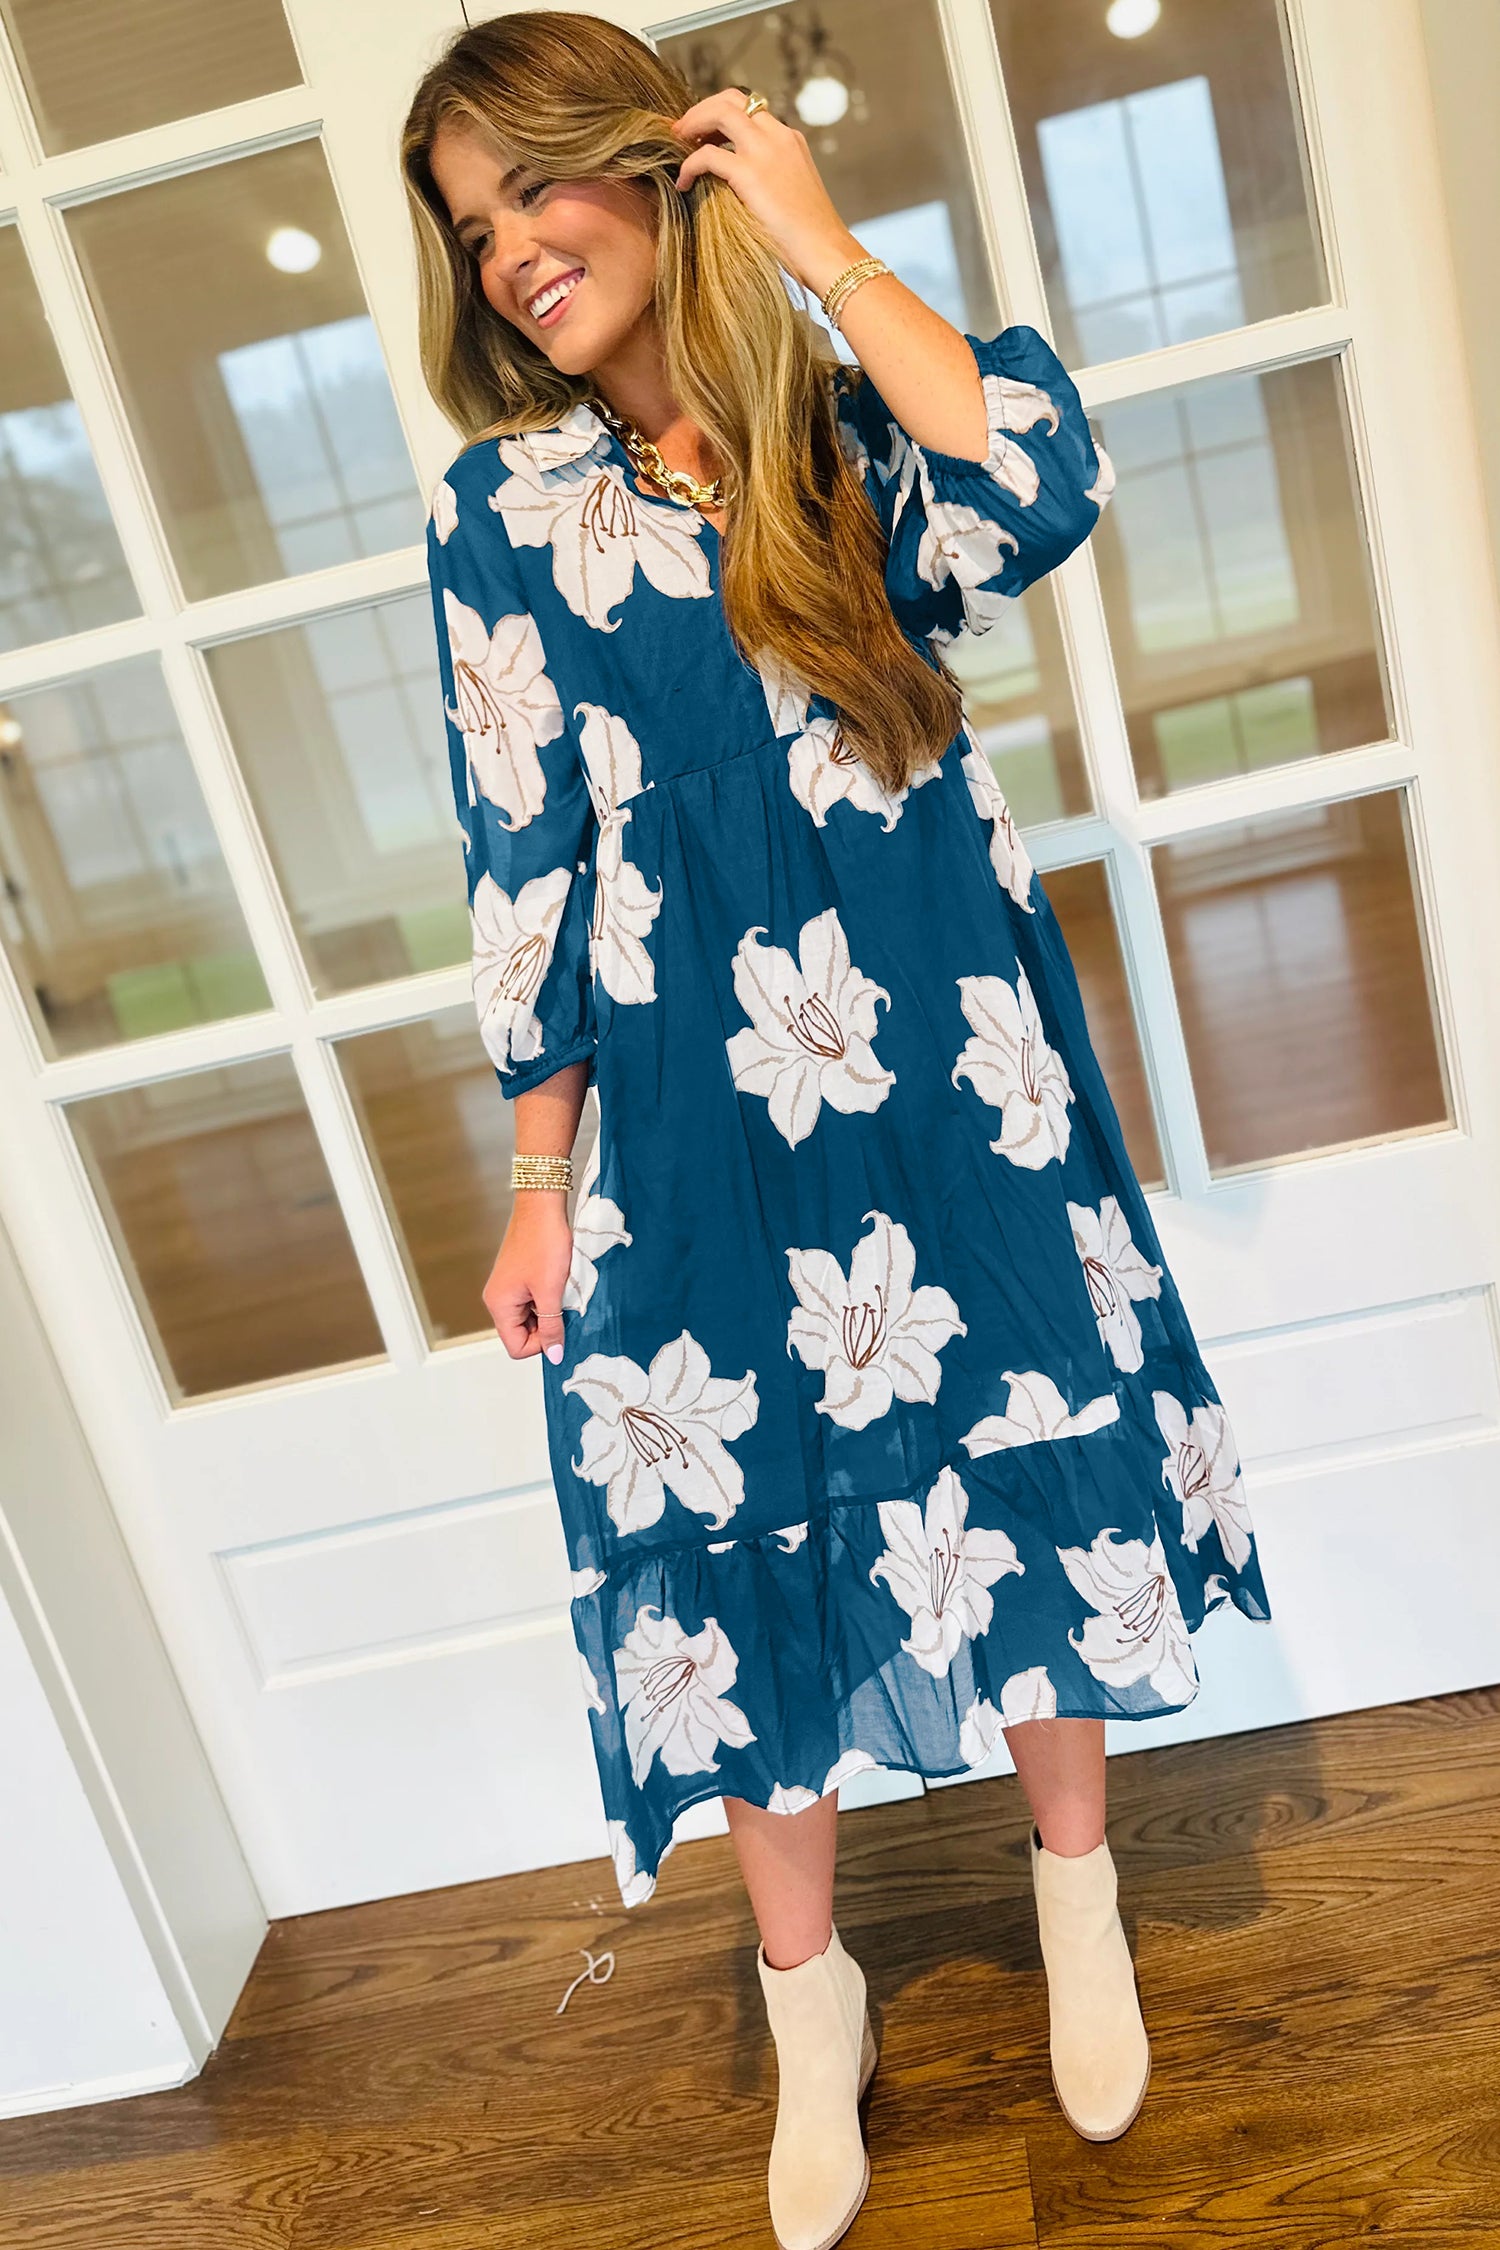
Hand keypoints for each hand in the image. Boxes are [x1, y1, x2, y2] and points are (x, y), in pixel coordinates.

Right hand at [483, 1195, 572, 1362]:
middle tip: (564, 1307)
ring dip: (549, 1311)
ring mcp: (508, 1287)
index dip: (541, 1344)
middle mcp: (498, 1298)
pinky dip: (548, 1298)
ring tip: (561, 1292)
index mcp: (499, 1305)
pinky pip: (533, 1301)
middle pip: (522, 1333)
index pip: (516, 1347)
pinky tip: (559, 1283)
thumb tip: (553, 1355)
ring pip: (530, 1317)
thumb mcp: (551, 1290)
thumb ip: (552, 1326)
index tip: (560, 1328)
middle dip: (546, 1327)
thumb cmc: (543, 1242)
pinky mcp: (519, 1277)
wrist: (542, 1205)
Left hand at [670, 87, 864, 298]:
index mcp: (790, 140)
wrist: (828, 255)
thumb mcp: (792, 196)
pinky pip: (707, 155)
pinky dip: (689, 166)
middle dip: (701, 110)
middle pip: (732, 99)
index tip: (702, 134)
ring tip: (676, 144)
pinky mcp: (751, 174)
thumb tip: (737, 188)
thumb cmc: (810, 239)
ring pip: (719, 111)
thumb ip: (770, 179)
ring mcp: (765, 152)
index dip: (720, 116)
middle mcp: (778, 137)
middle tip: (681, 131)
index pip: (750, 110)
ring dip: (692, 123)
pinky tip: (683, 184)